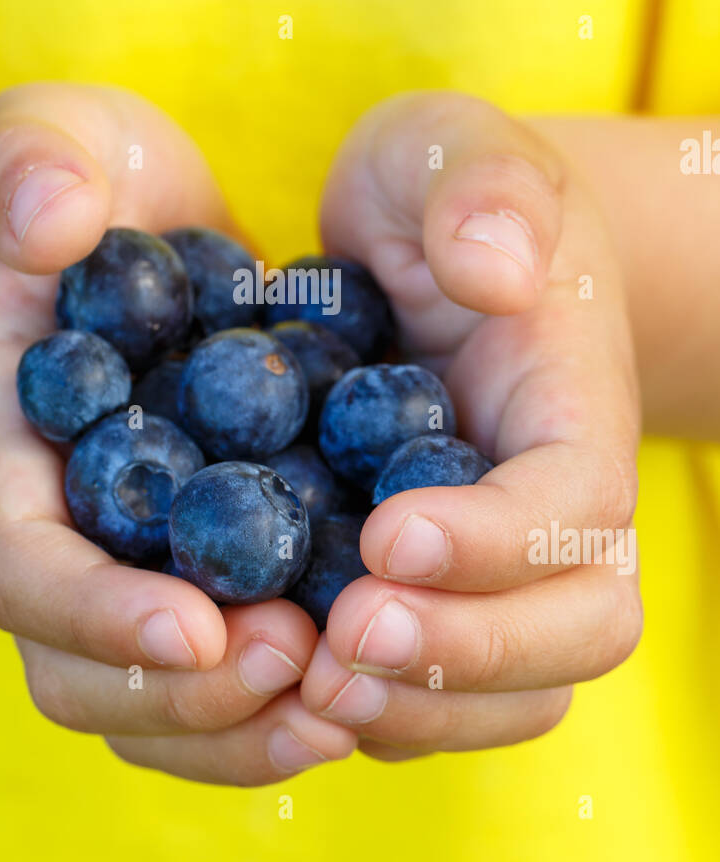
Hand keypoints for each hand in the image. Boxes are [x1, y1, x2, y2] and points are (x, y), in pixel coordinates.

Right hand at [0, 83, 354, 783]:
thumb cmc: (85, 171)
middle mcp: (56, 527)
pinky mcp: (199, 565)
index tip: (202, 623)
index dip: (97, 613)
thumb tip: (49, 216)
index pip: (20, 564)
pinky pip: (224, 676)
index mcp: (8, 445)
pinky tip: (372, 680)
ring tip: (351, 701)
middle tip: (309, 670)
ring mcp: (125, 558)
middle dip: (189, 696)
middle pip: (80, 671)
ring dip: (245, 725)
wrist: (127, 216)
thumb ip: (33, 164)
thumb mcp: (55, 138)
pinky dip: (285, 700)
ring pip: (154, 704)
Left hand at [300, 92, 641, 759]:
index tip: (387, 535)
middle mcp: (559, 503)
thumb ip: (479, 187)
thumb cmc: (441, 191)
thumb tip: (492, 270)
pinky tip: (283, 683)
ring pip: (519, 691)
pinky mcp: (444, 595)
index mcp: (573, 401)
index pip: (578, 502)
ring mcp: (509, 564)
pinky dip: (378, 712)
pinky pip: (442, 695)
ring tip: (307, 686)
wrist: (438, 252)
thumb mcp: (449, 149)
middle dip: (466, 657)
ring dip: (421, 711)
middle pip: (578, 630)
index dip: (497, 539)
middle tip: (341, 643)